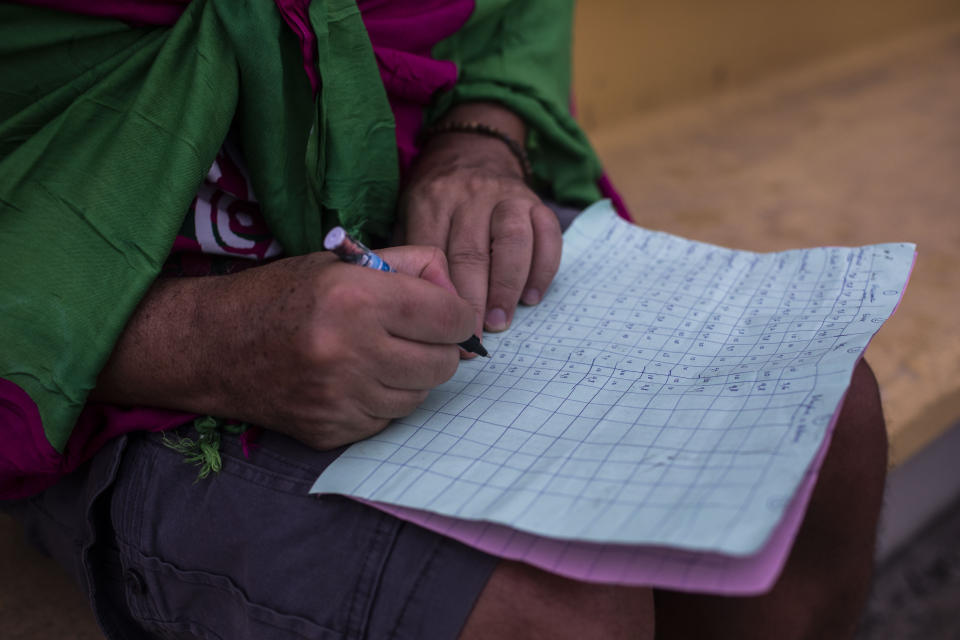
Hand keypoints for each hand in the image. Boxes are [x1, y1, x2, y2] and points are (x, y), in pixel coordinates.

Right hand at [93, 246, 475, 448]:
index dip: (458, 315)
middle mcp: (350, 351)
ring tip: (381, 355)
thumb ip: (409, 266)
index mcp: (356, 298)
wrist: (214, 346)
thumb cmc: (284, 295)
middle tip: (416, 336)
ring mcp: (339, 398)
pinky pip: (387, 420)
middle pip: (442, 364)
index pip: (450, 317)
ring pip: (418, 396)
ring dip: (411, 377)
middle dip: (439, 348)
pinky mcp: (331, 431)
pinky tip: (357, 380)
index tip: (447, 314)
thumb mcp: (343, 261)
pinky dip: (383, 401)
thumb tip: (456, 295)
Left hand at [400, 104, 561, 339]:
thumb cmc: (436, 198)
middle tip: (473, 339)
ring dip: (508, 287)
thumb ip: (410, 252)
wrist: (471, 149)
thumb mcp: (408, 214)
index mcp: (431, 201)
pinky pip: (547, 234)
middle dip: (474, 302)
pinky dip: (543, 269)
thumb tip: (413, 306)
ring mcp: (506, 196)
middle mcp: (469, 195)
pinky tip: (531, 297)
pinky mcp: (535, 199)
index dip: (442, 297)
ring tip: (502, 321)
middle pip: (473, 253)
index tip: (444, 330)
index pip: (436, 254)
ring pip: (513, 242)